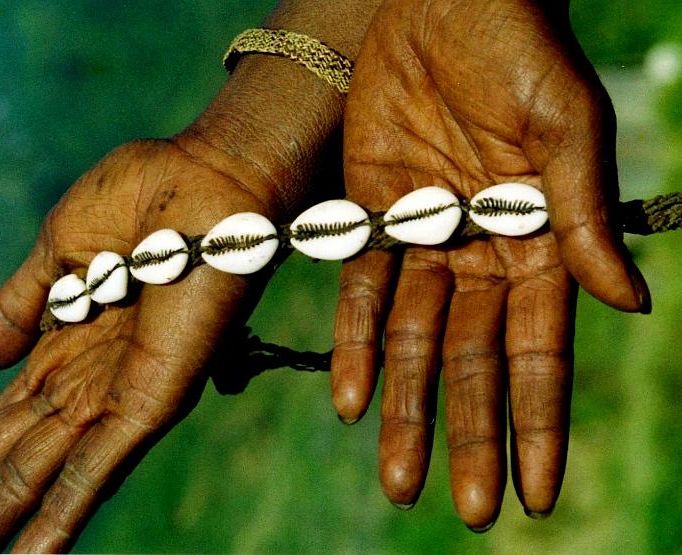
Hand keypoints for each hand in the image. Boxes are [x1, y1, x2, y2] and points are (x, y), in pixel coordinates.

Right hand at [0, 137, 283, 552]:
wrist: (206, 179)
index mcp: (65, 349)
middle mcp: (87, 384)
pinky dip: (58, 520)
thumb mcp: (60, 247)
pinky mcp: (152, 400)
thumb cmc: (146, 198)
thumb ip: (21, 307)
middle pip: (10, 467)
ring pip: (41, 482)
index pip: (0, 430)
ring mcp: (117, 396)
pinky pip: (96, 470)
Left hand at [331, 0, 649, 529]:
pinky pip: (361, 293)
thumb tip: (629, 304)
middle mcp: (481, 255)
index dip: (539, 423)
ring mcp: (424, 241)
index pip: (541, 353)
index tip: (538, 492)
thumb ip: (585, 216)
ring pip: (413, 342)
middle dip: (468, 434)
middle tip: (464, 506)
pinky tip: (351, 399)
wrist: (443, 4)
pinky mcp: (371, 217)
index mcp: (540, 245)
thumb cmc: (521, 52)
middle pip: (473, 363)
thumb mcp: (568, 128)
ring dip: (405, 409)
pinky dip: (356, 344)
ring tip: (397, 477)